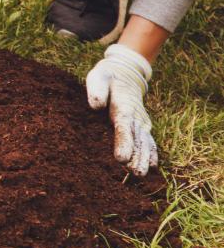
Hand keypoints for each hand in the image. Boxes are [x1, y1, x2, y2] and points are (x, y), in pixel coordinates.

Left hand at [86, 43, 156, 175]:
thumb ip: (97, 90)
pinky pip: (149, 141)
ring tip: (142, 175)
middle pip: (137, 139)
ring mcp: (141, 122)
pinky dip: (151, 153)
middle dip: (137, 157)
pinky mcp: (141, 126)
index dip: (124, 143)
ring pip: (145, 142)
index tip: (121, 158)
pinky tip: (152, 167)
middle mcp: (135, 117)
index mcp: (123, 107)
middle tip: (136, 173)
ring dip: (144, 158)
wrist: (125, 73)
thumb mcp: (99, 78)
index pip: (123, 127)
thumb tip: (96, 105)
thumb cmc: (107, 77)